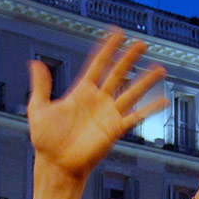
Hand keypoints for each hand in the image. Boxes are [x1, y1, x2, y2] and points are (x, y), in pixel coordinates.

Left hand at [27, 29, 166, 180]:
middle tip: (141, 43)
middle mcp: (98, 100)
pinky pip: (136, 116)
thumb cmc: (46, 141)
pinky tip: (163, 100)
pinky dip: (150, 109)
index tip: (116, 33)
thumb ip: (41, 85)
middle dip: (129, 58)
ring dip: (145, 80)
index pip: (98, 64)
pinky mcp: (115, 129)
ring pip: (131, 92)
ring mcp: (108, 114)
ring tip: (159, 68)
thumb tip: (35, 63)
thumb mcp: (38, 108)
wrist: (56, 165)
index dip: (108, 48)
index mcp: (81, 92)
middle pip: (118, 73)